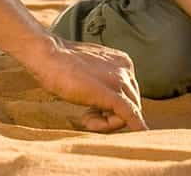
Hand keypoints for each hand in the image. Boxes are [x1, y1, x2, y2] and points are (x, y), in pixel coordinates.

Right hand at [25, 37, 148, 131]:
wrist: (48, 56)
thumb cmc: (60, 65)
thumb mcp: (89, 72)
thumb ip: (102, 83)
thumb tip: (105, 105)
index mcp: (122, 62)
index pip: (127, 94)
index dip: (110, 108)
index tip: (90, 111)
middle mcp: (126, 69)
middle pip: (131, 104)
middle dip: (110, 116)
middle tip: (86, 117)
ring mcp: (121, 80)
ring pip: (129, 113)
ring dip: (107, 123)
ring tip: (86, 117)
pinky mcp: (113, 94)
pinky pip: (130, 115)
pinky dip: (136, 126)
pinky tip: (142, 134)